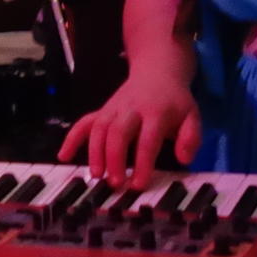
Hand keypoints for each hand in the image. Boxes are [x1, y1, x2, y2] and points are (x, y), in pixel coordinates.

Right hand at [58, 67, 200, 189]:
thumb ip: (191, 137)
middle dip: (114, 158)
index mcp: (155, 113)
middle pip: (118, 132)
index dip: (143, 162)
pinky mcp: (103, 110)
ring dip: (94, 152)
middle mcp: (131, 110)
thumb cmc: (175, 101)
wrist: (157, 70)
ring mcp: (113, 109)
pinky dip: (71, 138)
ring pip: (99, 128)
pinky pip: (84, 122)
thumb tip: (183, 158)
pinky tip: (63, 156)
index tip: (139, 185)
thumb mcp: (192, 115)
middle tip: (115, 183)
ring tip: (96, 175)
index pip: (147, 139)